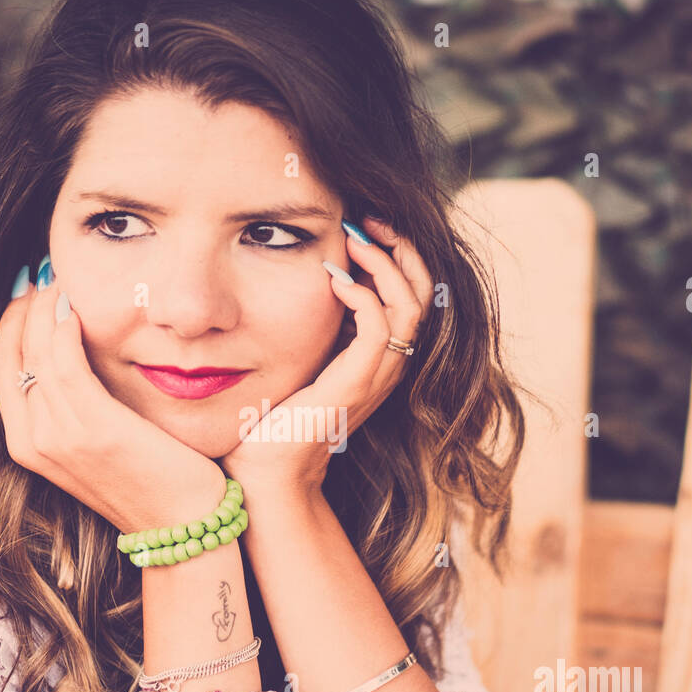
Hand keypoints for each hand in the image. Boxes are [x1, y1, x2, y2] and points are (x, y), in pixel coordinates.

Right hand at [0, 265, 225, 533]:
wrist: (180, 524)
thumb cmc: (148, 476)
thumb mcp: (97, 440)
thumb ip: (75, 404)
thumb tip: (69, 352)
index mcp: (26, 446)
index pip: (2, 365)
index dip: (11, 322)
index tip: (32, 292)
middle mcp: (33, 442)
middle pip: (9, 352)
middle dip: (22, 307)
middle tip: (47, 276)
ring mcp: (60, 438)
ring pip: (35, 351)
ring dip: (44, 308)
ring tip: (64, 284)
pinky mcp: (94, 429)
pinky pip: (65, 362)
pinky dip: (65, 328)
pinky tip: (77, 307)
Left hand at [219, 216, 433, 498]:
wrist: (266, 471)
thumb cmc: (273, 416)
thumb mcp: (300, 356)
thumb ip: (313, 322)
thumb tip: (305, 276)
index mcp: (380, 356)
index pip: (414, 293)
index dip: (398, 254)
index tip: (364, 224)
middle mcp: (389, 365)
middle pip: (425, 292)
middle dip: (401, 248)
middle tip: (367, 219)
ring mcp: (377, 376)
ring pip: (411, 305)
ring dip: (385, 265)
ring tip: (354, 240)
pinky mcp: (356, 385)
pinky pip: (380, 328)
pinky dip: (362, 295)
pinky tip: (335, 278)